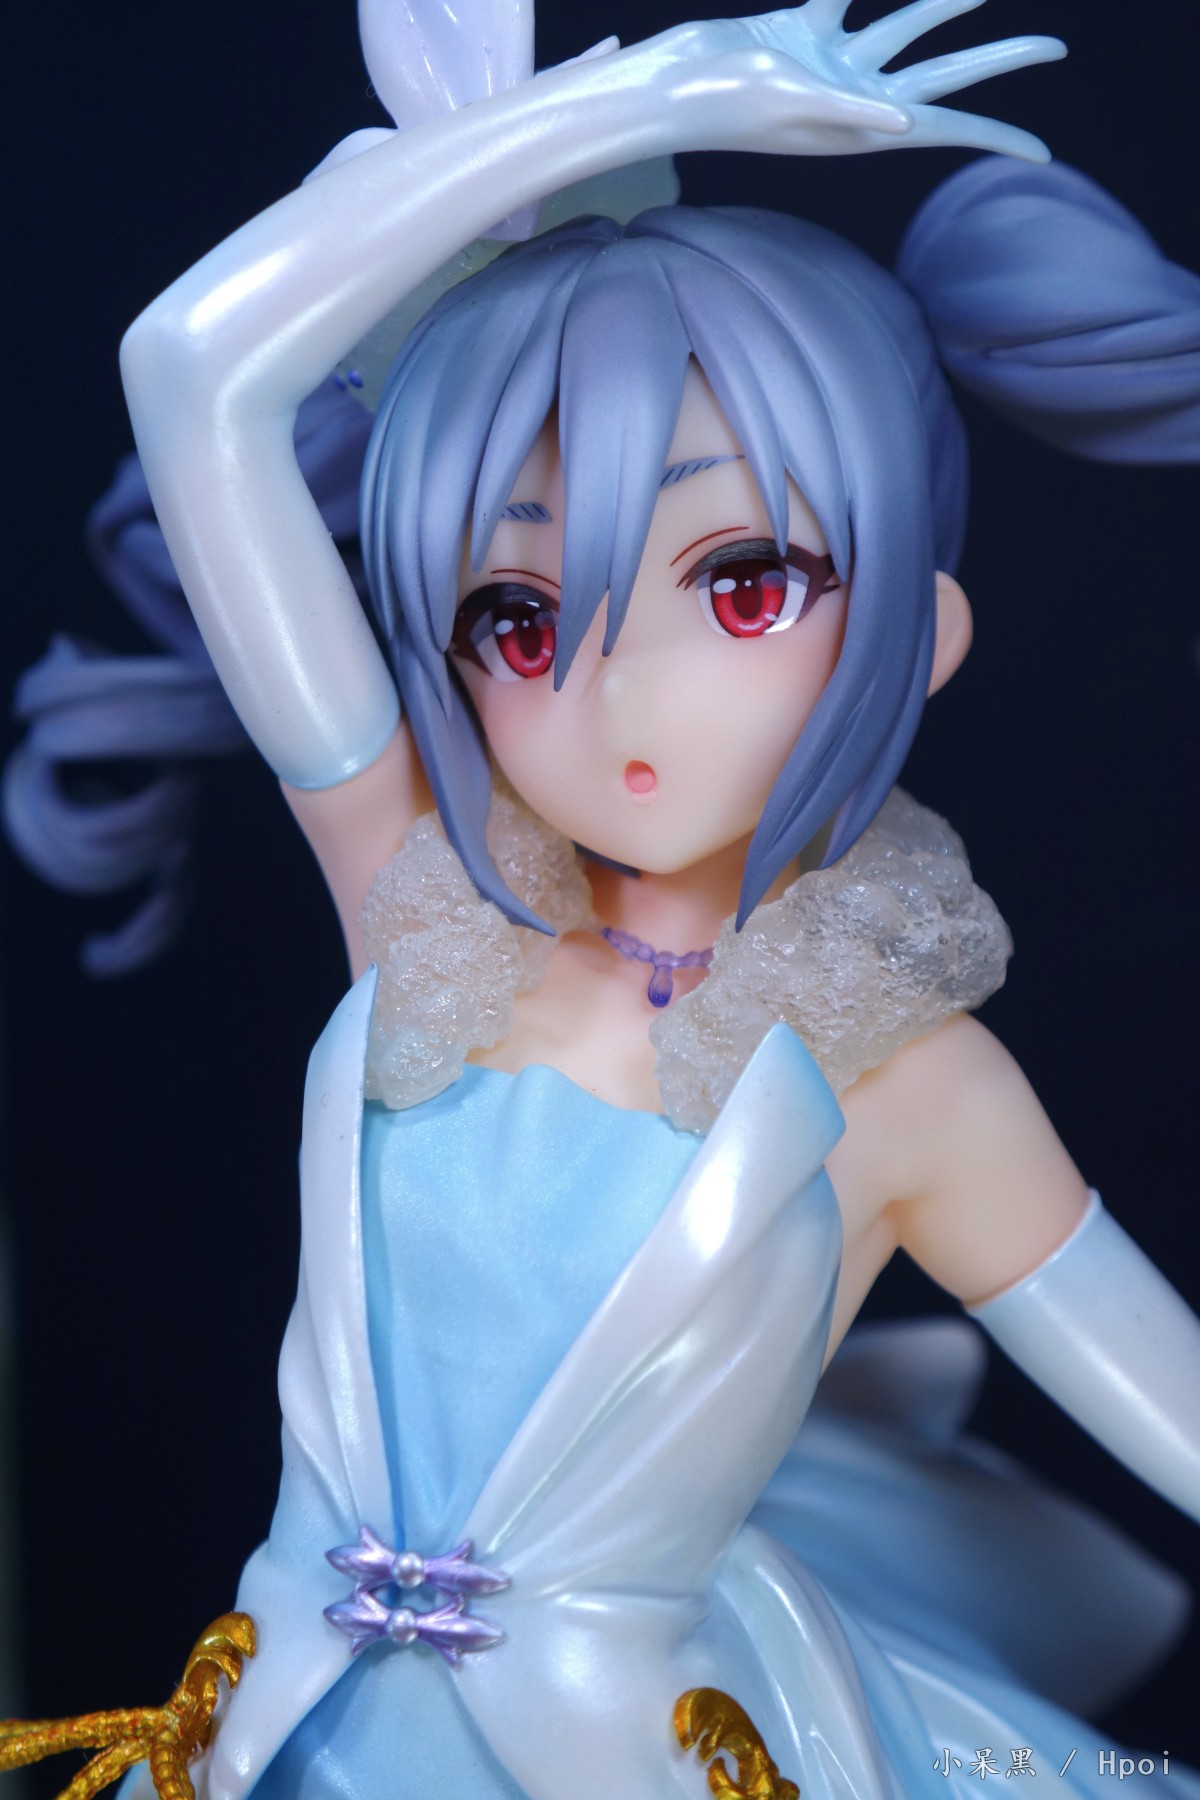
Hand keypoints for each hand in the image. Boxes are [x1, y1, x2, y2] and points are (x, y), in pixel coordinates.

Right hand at [642, 0, 1064, 161]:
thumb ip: (855, 114)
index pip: (949, 132)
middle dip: (1001, 59)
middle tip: (1057, 48)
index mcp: (868, 125)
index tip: (1043, 157)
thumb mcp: (798, 106)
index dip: (997, 139)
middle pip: (948, 74)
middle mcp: (860, 97)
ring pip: (907, 22)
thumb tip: (910, 127)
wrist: (674, 83)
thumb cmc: (730, 104)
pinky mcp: (804, 30)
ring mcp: (833, 63)